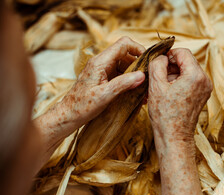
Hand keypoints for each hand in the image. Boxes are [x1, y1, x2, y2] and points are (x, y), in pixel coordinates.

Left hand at [34, 37, 145, 160]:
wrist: (68, 115)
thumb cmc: (82, 106)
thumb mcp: (104, 95)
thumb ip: (123, 83)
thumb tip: (142, 75)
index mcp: (100, 62)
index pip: (124, 44)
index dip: (138, 49)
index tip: (148, 62)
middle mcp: (102, 63)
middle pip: (127, 54)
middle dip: (139, 64)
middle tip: (149, 79)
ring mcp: (103, 70)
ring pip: (125, 65)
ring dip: (136, 74)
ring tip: (144, 89)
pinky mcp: (105, 79)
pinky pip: (121, 75)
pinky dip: (130, 81)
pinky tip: (136, 93)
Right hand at [148, 48, 211, 144]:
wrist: (174, 137)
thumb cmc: (165, 115)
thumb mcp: (156, 85)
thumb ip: (157, 64)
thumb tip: (161, 56)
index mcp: (196, 75)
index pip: (183, 52)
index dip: (168, 55)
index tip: (158, 62)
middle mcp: (205, 80)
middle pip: (187, 62)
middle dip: (171, 66)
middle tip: (158, 76)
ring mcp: (205, 89)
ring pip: (188, 71)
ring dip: (174, 74)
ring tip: (161, 86)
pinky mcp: (202, 96)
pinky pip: (190, 81)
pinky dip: (179, 82)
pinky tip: (167, 92)